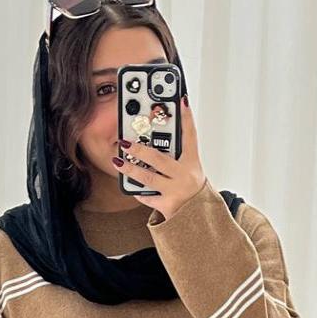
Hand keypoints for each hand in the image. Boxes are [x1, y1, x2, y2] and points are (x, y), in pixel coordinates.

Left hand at [112, 96, 205, 220]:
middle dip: (140, 150)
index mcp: (192, 163)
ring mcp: (175, 192)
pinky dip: (138, 191)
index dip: (187, 117)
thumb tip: (154, 139)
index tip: (181, 100)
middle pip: (160, 159)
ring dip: (131, 169)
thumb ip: (176, 155)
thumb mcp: (190, 170)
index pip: (190, 136)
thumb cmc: (192, 191)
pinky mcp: (167, 206)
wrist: (199, 218)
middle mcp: (185, 176)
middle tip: (125, 142)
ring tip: (118, 161)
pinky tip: (129, 184)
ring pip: (149, 178)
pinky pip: (148, 197)